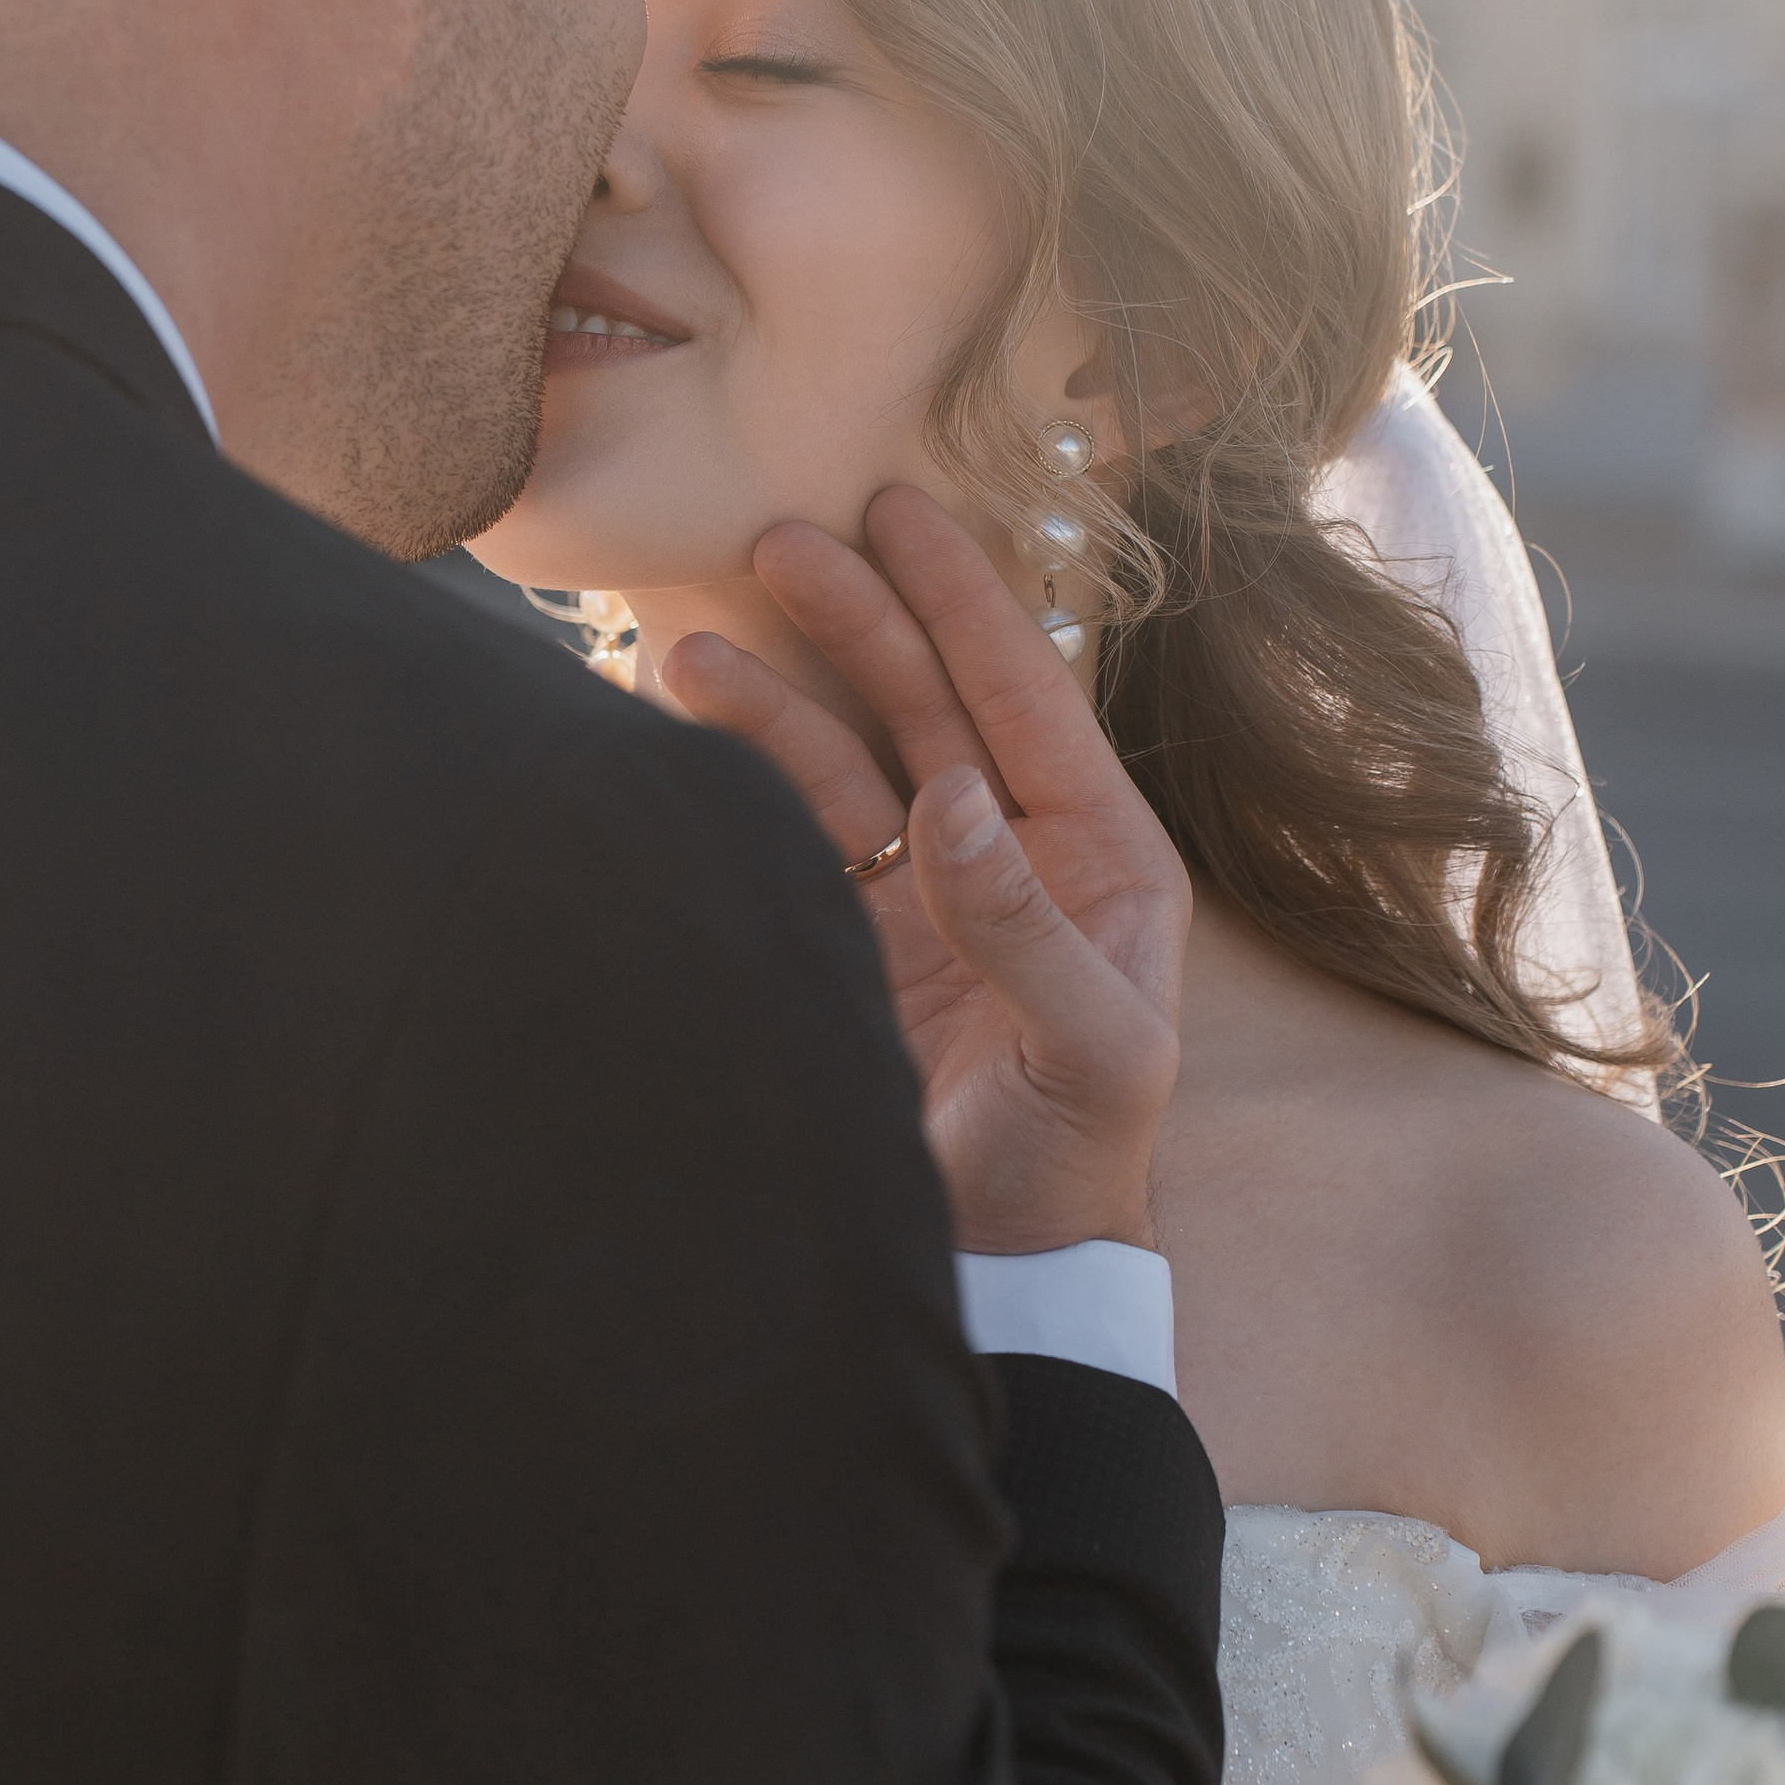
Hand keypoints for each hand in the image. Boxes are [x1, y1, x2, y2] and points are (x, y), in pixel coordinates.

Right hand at [659, 490, 1185, 1255]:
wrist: (1008, 1275)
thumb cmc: (1078, 1163)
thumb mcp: (1090, 1048)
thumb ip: (1025, 925)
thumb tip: (954, 799)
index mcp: (1100, 859)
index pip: (1025, 696)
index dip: (964, 597)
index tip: (902, 509)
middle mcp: (1012, 857)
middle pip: (927, 702)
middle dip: (858, 619)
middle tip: (780, 540)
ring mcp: (921, 900)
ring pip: (843, 763)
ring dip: (774, 702)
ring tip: (689, 656)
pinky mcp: (849, 949)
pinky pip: (793, 839)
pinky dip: (743, 785)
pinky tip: (684, 740)